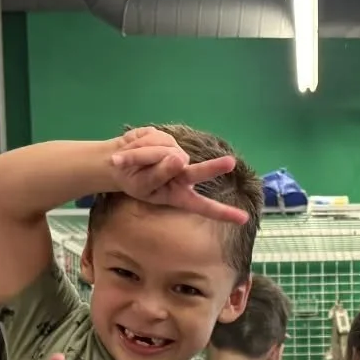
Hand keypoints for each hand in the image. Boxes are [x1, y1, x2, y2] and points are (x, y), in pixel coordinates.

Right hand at [108, 127, 245, 224]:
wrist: (115, 161)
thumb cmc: (132, 178)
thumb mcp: (141, 184)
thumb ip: (159, 173)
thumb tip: (179, 158)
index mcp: (179, 196)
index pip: (203, 206)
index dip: (223, 213)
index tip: (244, 219)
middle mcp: (183, 177)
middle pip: (198, 173)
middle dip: (212, 167)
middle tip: (230, 162)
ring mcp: (178, 157)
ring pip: (165, 153)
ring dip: (141, 156)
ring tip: (128, 159)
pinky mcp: (169, 140)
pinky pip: (155, 140)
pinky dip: (139, 145)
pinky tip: (132, 149)